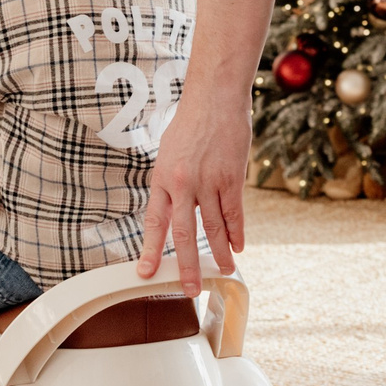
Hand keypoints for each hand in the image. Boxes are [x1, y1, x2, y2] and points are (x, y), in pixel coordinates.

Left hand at [138, 0, 281, 294]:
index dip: (151, 250)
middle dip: (186, 264)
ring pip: (213, 227)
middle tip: (190, 289)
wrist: (214, 96)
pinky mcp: (231, 177)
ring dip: (219, 252)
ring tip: (222, 271)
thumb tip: (178, 207)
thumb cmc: (191, 122)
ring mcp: (207, 181)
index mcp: (162, 178)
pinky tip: (239, 246)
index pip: (155, 222)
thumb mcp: (169, 152)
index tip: (146, 273)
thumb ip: (172, 182)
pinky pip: (234, 212)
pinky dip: (237, 231)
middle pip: (183, 233)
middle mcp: (181, 183)